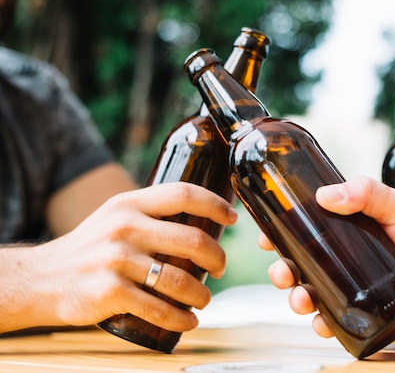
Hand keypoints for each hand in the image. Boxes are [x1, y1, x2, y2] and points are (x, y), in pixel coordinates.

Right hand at [5, 182, 236, 332]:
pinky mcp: (111, 292)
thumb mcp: (115, 217)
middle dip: (217, 257)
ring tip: (204, 300)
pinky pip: (159, 309)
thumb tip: (200, 217)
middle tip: (220, 268)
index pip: (184, 194)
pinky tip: (188, 321)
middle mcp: (125, 227)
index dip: (215, 204)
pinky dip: (181, 319)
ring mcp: (117, 260)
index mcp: (130, 204)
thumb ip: (150, 214)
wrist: (41, 278)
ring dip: (202, 295)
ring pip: (181, 280)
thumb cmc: (89, 247)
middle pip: (193, 239)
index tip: (233, 218)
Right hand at [258, 176, 394, 337]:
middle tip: (281, 272)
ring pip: (312, 295)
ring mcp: (355, 288)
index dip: (281, 232)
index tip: (266, 235)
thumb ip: (366, 193)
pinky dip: (322, 325)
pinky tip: (319, 323)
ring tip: (298, 300)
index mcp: (348, 231)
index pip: (305, 230)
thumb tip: (325, 195)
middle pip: (301, 266)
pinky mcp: (367, 314)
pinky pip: (337, 322)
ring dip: (296, 300)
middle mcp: (347, 259)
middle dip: (281, 271)